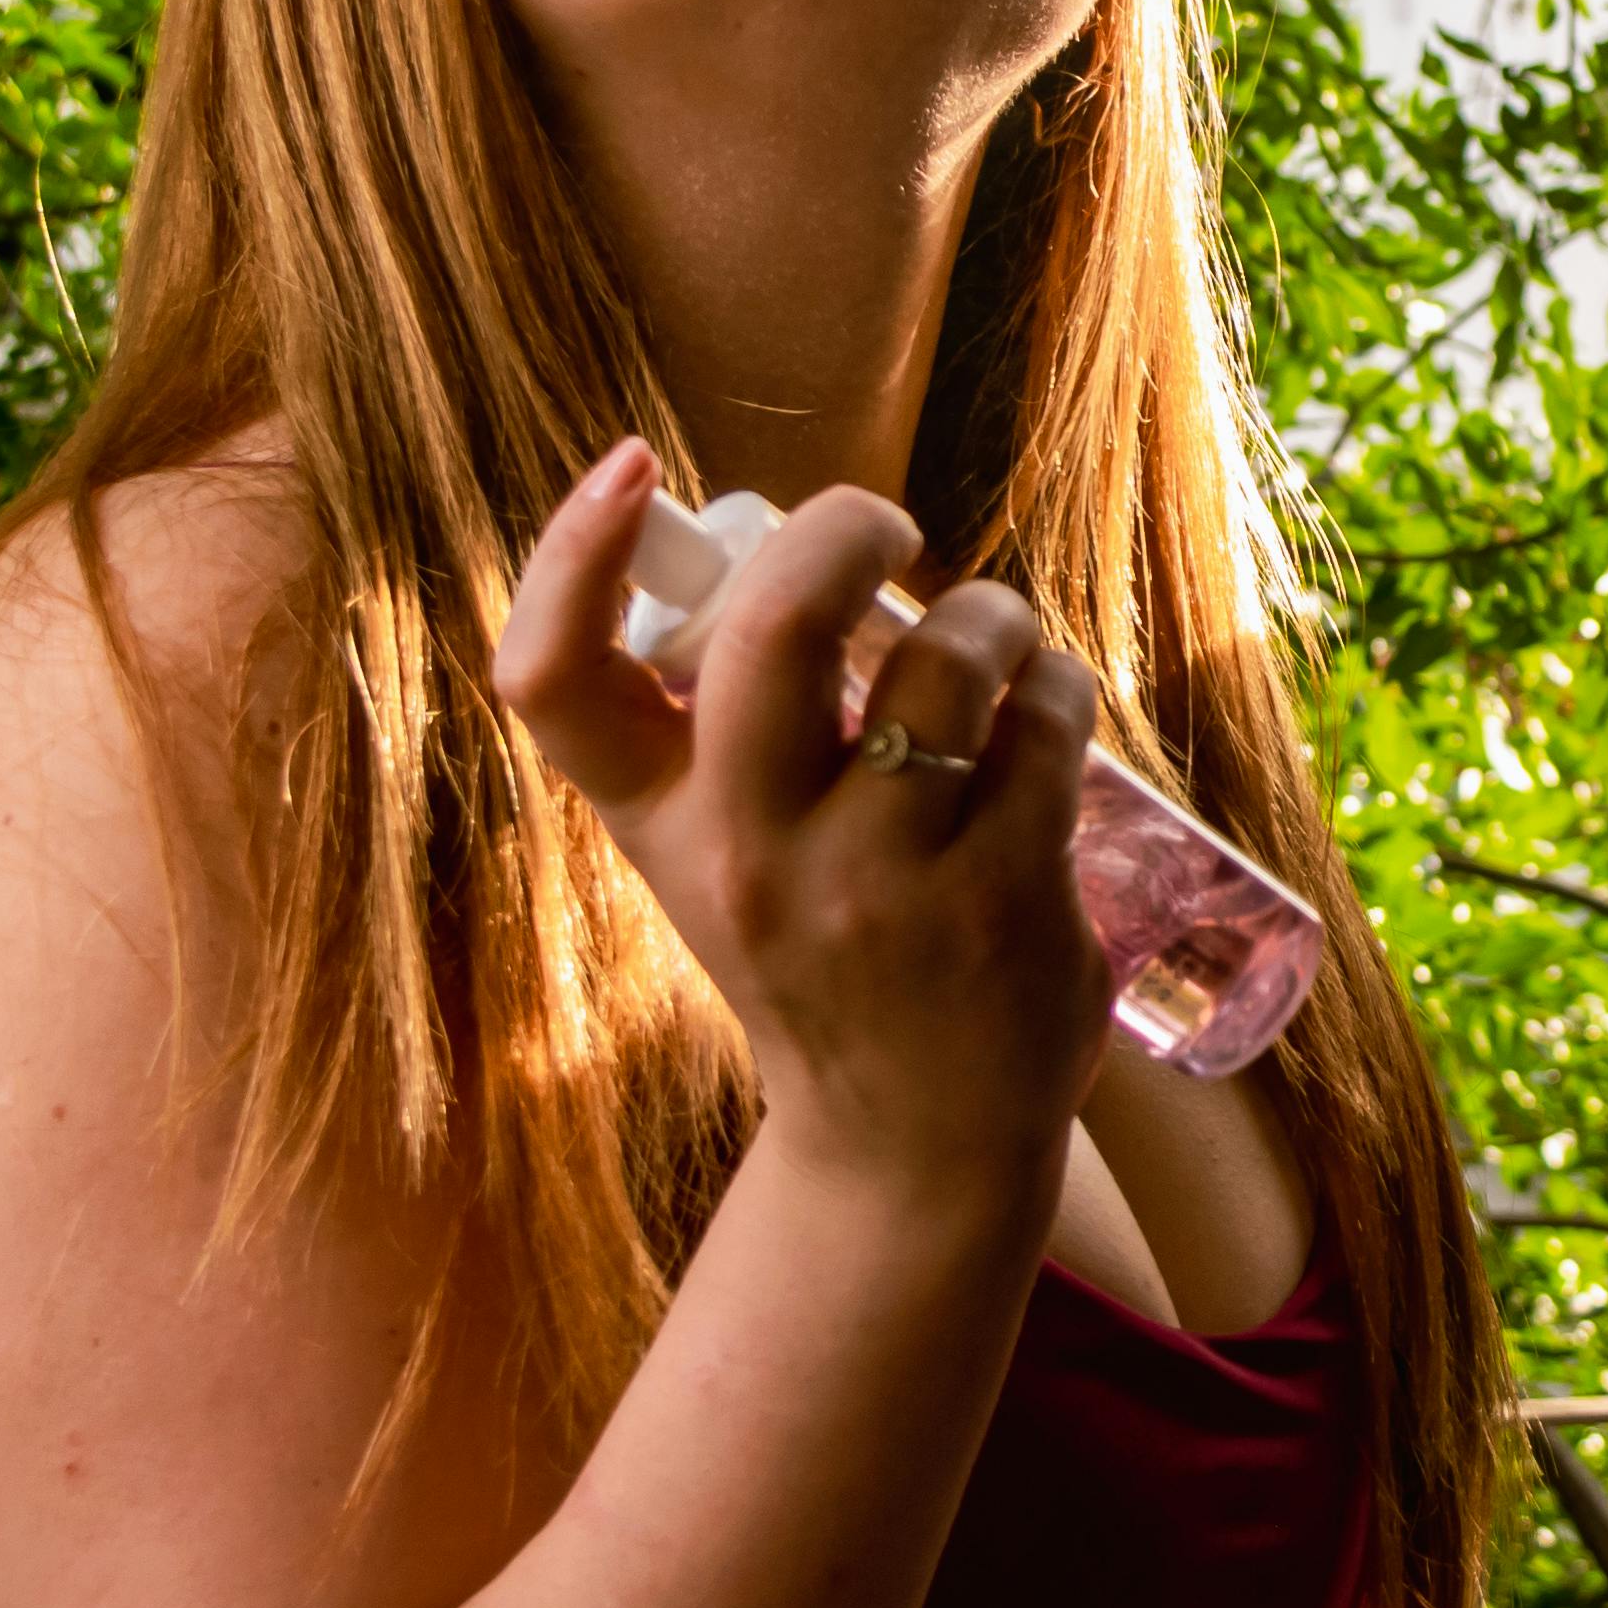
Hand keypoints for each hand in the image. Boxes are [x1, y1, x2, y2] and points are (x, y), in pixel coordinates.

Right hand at [494, 444, 1106, 1197]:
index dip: (568, 552)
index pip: (552, 678)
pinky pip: (1044, 717)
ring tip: (992, 641)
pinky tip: (1041, 718)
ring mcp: (880, 883)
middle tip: (879, 531)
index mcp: (659, 825)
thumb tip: (766, 538)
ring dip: (988, 613)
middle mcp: (751, 855)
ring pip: (945, 655)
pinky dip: (1055, 687)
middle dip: (843, 532)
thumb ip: (713, 724)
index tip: (633, 464)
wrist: (912, 1143)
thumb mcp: (720, 852)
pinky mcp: (1002, 897)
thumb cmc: (819, 948)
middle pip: (772, 629)